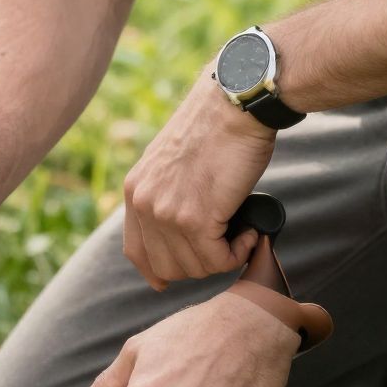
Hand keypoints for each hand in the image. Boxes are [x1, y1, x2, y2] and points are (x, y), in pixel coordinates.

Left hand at [122, 67, 278, 287]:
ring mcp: (167, 213)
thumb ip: (167, 195)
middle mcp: (144, 203)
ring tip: (242, 230)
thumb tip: (181, 231)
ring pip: (195, 267)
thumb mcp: (172, 163)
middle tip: (225, 243)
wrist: (233, 106)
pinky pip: (218, 260)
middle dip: (200, 264)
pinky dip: (239, 252)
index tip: (171, 280)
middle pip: (167, 268)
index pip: (136, 251)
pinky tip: (250, 231)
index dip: (157, 271)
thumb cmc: (215, 129)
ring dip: (223, 257)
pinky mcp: (196, 218)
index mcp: (136, 189)